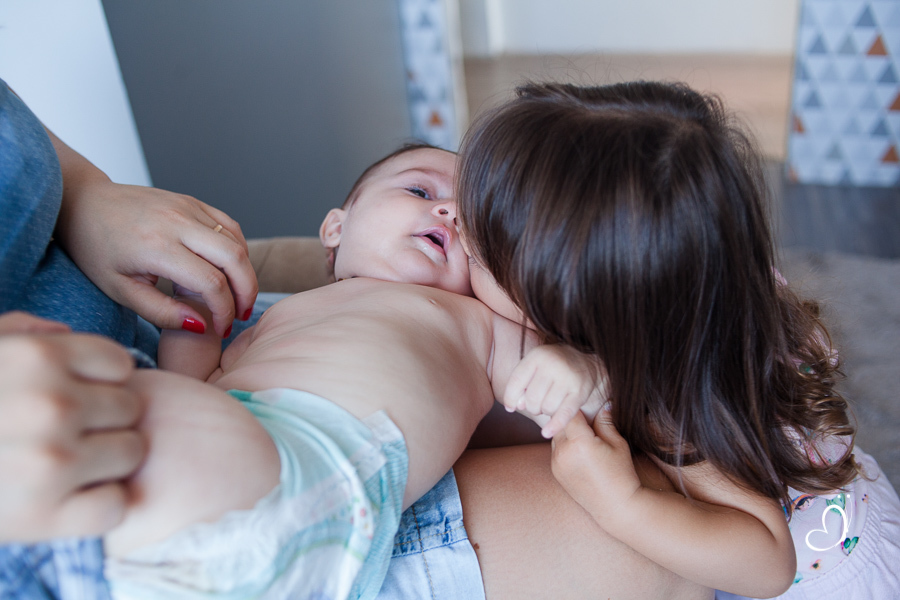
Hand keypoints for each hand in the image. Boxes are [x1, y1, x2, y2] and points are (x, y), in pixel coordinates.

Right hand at [0, 312, 144, 541]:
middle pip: (131, 408)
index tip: (69, 398)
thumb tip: (65, 338)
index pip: (120, 365)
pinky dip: (95, 508)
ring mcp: (53, 462)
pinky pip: (115, 506)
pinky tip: (62, 501)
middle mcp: (53, 405)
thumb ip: (21, 334)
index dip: (98, 384)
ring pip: (132, 453)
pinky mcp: (46, 517)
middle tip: (62, 436)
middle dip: (103, 421)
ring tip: (62, 467)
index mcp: (38, 358)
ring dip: (104, 463)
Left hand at [56, 179, 257, 336]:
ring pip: (237, 241)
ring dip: (245, 272)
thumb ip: (160, 312)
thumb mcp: (119, 290)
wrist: (84, 203)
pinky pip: (229, 225)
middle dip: (246, 292)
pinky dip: (238, 249)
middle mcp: (177, 222)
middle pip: (234, 259)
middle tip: (242, 314)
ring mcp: (187, 207)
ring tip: (239, 296)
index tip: (220, 328)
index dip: (224, 311)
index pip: (211, 282)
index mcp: (157, 246)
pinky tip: (232, 269)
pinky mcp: (192, 201)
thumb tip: (200, 326)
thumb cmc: (95, 248)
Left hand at [503, 344, 608, 437]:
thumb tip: (516, 406)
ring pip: (546, 408)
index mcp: (537, 355)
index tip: (510, 408)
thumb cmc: (552, 368)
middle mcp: (553, 364)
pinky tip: (546, 433)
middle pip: (532, 398)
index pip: (516, 381)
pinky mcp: (580, 391)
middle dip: (532, 406)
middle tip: (538, 403)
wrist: (585, 363)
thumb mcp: (534, 367)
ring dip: (545, 411)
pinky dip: (554, 425)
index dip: (510, 398)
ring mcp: (567, 377)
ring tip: (550, 404)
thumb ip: (521, 384)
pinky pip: (564, 413)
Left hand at [551, 408, 640, 520]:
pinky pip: (555, 450)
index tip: (588, 408)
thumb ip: (606, 422)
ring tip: (585, 438)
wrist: (615, 505)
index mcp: (579, 442)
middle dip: (572, 420)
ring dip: (566, 432)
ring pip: (556, 436)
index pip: (570, 413)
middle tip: (588, 422)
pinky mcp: (555, 471)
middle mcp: (563, 452)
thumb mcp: (618, 444)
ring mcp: (556, 463)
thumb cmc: (621, 474)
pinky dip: (564, 445)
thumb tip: (603, 403)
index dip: (579, 408)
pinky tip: (580, 452)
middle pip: (560, 423)